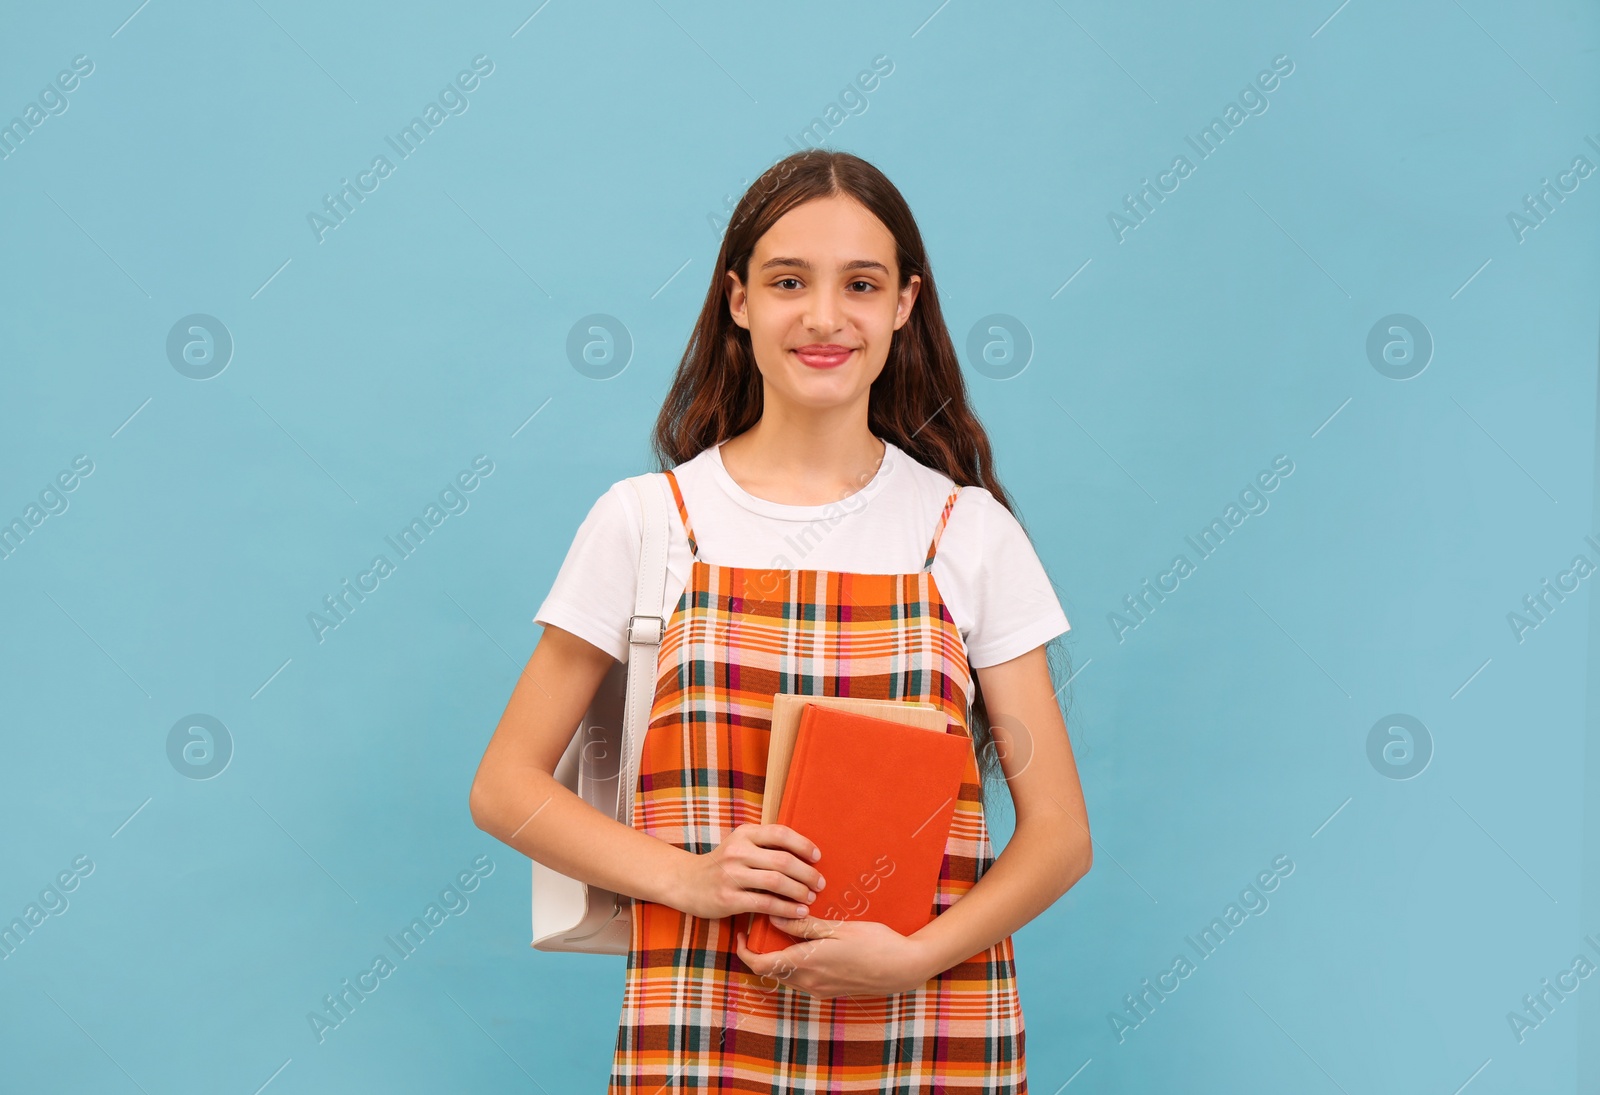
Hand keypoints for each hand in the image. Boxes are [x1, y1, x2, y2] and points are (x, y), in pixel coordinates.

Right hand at [669, 823, 826, 922]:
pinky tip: (798, 912)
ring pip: (776, 882)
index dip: (803, 845)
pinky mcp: (728, 899)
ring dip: (799, 891)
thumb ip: (765, 845)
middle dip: (807, 873)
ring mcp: (731, 875)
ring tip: (810, 898)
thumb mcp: (740, 845)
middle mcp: (737, 851)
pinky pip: (765, 903)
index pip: (780, 834)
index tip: (818, 857)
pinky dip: (786, 909)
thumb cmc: (723, 864)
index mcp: (744, 834)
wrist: (686, 882)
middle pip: (783, 860)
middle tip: (820, 884)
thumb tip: (805, 854)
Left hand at [735, 916, 932, 999]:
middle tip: (761, 924)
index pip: (761, 964)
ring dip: (777, 956)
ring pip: (785, 975)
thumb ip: (803, 926)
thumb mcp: (838, 928)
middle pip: (770, 970)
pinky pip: (801, 979)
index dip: (744, 950)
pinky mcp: (830, 991)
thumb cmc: (875, 943)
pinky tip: (804, 945)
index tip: (740, 932)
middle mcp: (809, 983)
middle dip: (760, 950)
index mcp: (806, 965)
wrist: (905, 968)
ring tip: (782, 931)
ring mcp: (820, 990)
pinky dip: (793, 963)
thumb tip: (774, 919)